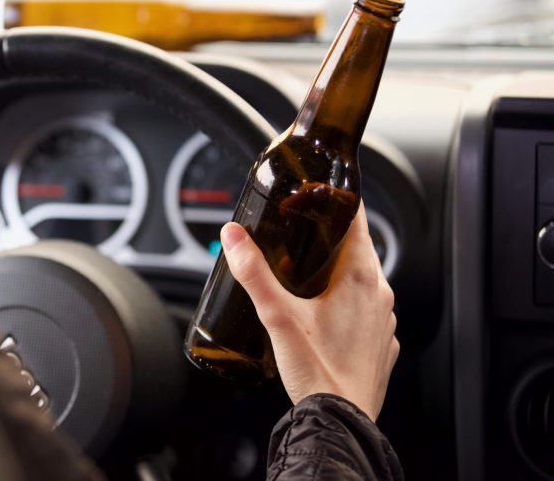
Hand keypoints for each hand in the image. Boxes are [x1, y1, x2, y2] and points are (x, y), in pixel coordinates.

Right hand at [220, 203, 398, 420]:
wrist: (341, 422)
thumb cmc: (317, 372)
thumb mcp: (277, 315)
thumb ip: (253, 273)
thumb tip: (233, 237)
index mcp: (360, 277)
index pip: (356, 219)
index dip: (336, 202)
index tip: (318, 195)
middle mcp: (379, 294)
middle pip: (359, 248)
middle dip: (332, 237)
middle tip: (302, 233)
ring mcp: (384, 319)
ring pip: (365, 279)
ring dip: (341, 271)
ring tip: (309, 274)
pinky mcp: (382, 342)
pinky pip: (368, 309)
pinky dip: (350, 302)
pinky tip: (325, 314)